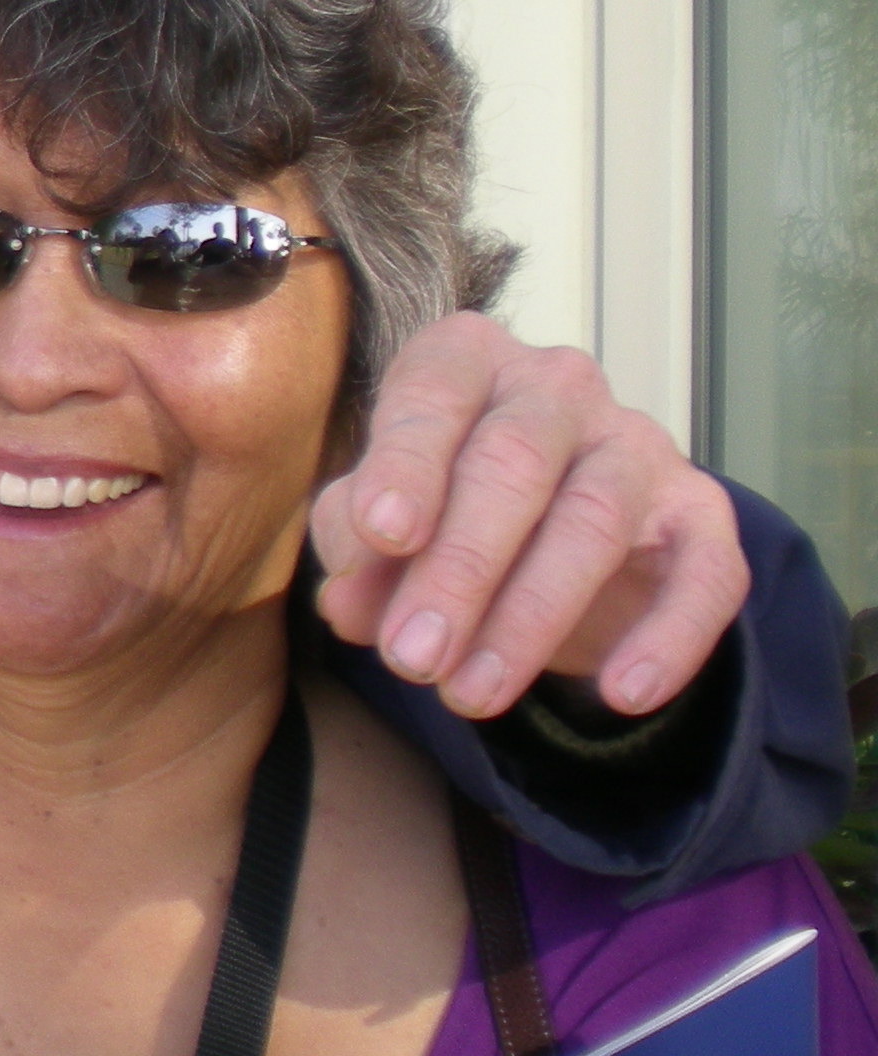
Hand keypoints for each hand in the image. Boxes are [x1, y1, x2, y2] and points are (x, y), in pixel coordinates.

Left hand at [310, 315, 749, 718]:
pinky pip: (706, 573)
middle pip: (514, 463)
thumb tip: (349, 603)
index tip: (385, 535)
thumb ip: (357, 548)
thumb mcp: (379, 522)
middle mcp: (556, 386)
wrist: (546, 538)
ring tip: (471, 695)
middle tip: (412, 657)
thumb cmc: (438, 508)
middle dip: (459, 569)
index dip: (407, 464)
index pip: (434, 394)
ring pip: (594, 520)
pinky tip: (622, 693)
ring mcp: (637, 443)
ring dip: (531, 618)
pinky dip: (669, 638)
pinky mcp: (701, 512)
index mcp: (466, 361)